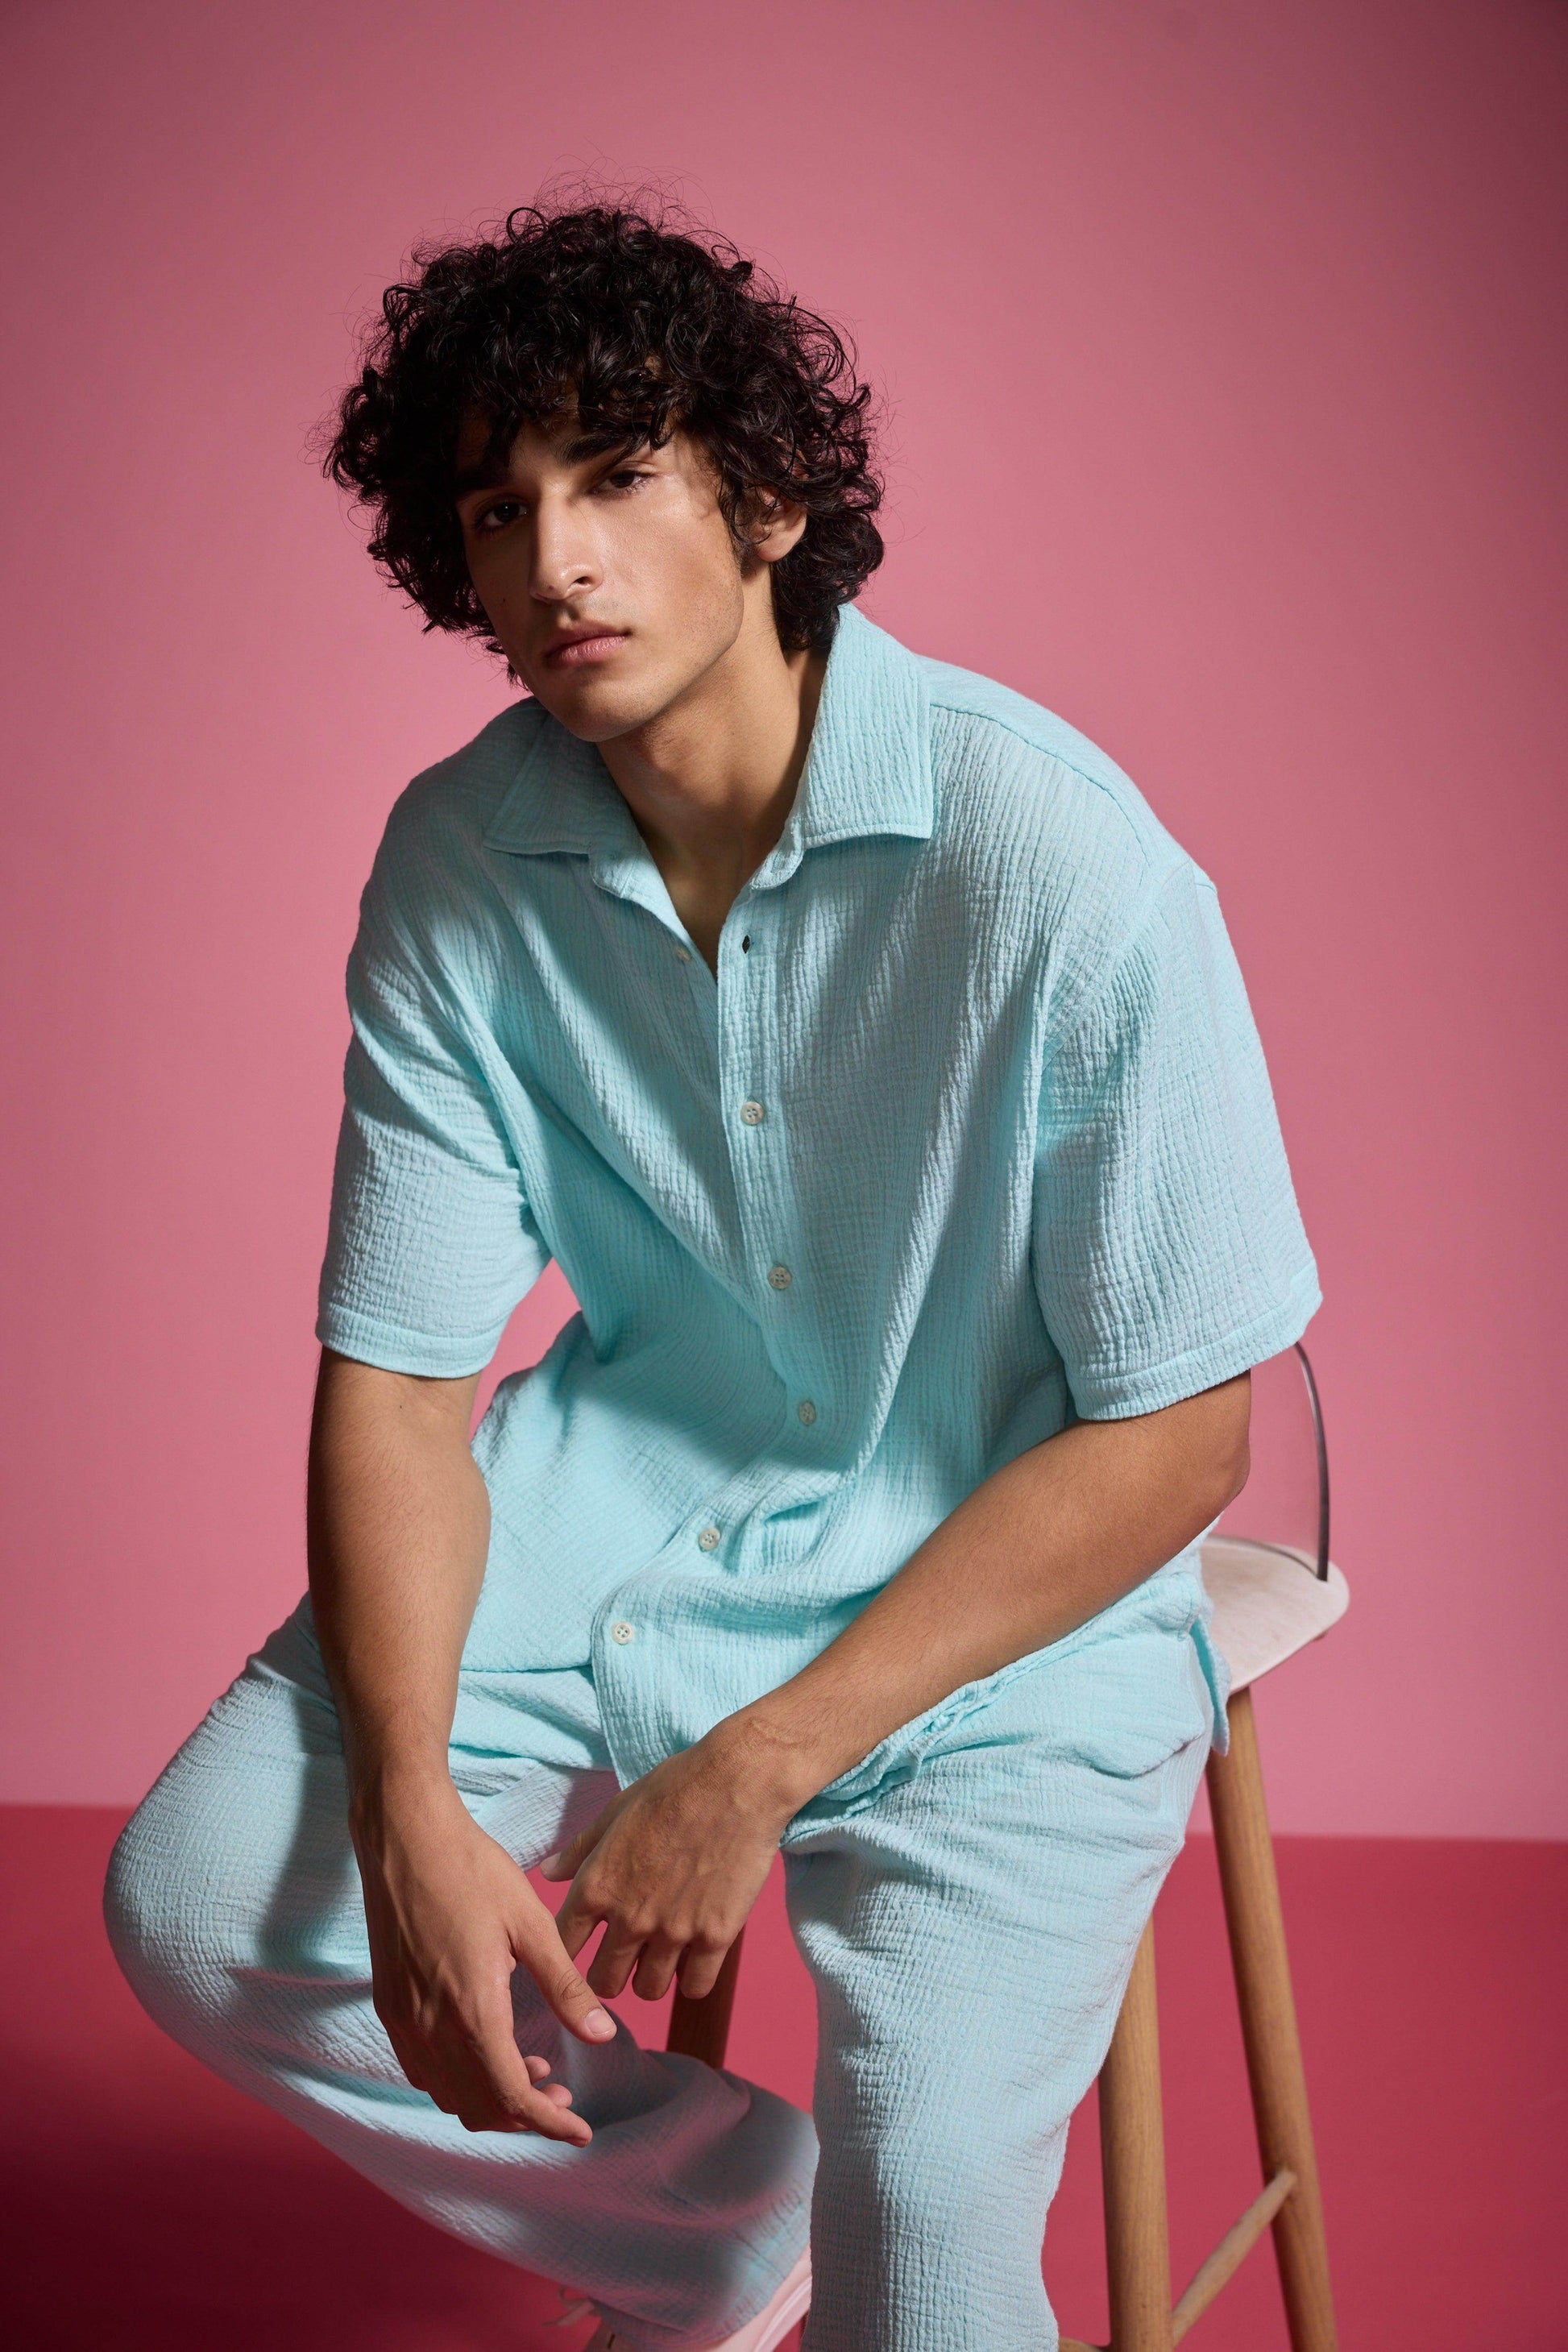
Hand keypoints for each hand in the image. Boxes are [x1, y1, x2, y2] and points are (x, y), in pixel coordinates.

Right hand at [352, 1780, 616, 2139]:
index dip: (549, 2124)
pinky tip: (484, 2051)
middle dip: (525, 2116)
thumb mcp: (530, 1922)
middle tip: (563, 2096)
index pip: (512, 2094)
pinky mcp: (389, 2005)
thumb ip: (565, 1985)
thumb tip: (604, 2034)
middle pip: (478, 2106)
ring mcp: (404, 2018)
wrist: (404, 1837)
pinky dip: (456, 2082)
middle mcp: (431, 2025)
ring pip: (448, 2095)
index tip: (580, 2131)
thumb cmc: (472, 1870)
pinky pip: (422, 2070)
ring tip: (532, 2072)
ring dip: (490, 2100)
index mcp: (473, 2008)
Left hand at [540, 1725, 795, 2002]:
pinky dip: (692, 1977)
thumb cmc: (674, 1788)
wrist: (737, 1782)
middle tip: (625, 1957)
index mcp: (597, 1886)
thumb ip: (580, 1849)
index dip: (571, 1952)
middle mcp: (629, 1917)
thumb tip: (548, 1872)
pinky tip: (695, 1955)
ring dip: (651, 1976)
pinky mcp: (715, 1937)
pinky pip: (695, 1987)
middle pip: (603, 1982)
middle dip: (609, 1973)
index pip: (563, 1947)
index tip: (586, 1946)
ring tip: (662, 1954)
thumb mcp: (616, 1810)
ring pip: (648, 1991)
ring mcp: (673, 1931)